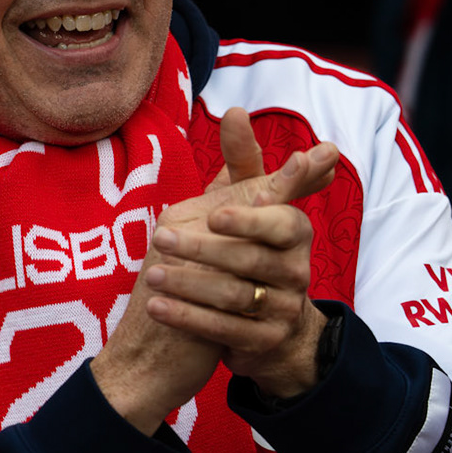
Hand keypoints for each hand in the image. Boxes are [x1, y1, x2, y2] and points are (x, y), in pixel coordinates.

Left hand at [140, 108, 338, 398]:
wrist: (268, 325)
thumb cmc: (251, 248)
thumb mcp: (250, 205)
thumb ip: (243, 160)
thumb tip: (233, 110)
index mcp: (296, 232)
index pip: (278, 224)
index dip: (247, 220)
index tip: (215, 215)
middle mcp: (299, 270)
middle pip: (248, 260)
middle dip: (202, 249)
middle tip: (160, 237)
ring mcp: (284, 309)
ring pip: (234, 297)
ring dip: (189, 285)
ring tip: (152, 274)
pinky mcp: (265, 342)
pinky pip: (223, 331)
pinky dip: (187, 318)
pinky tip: (156, 306)